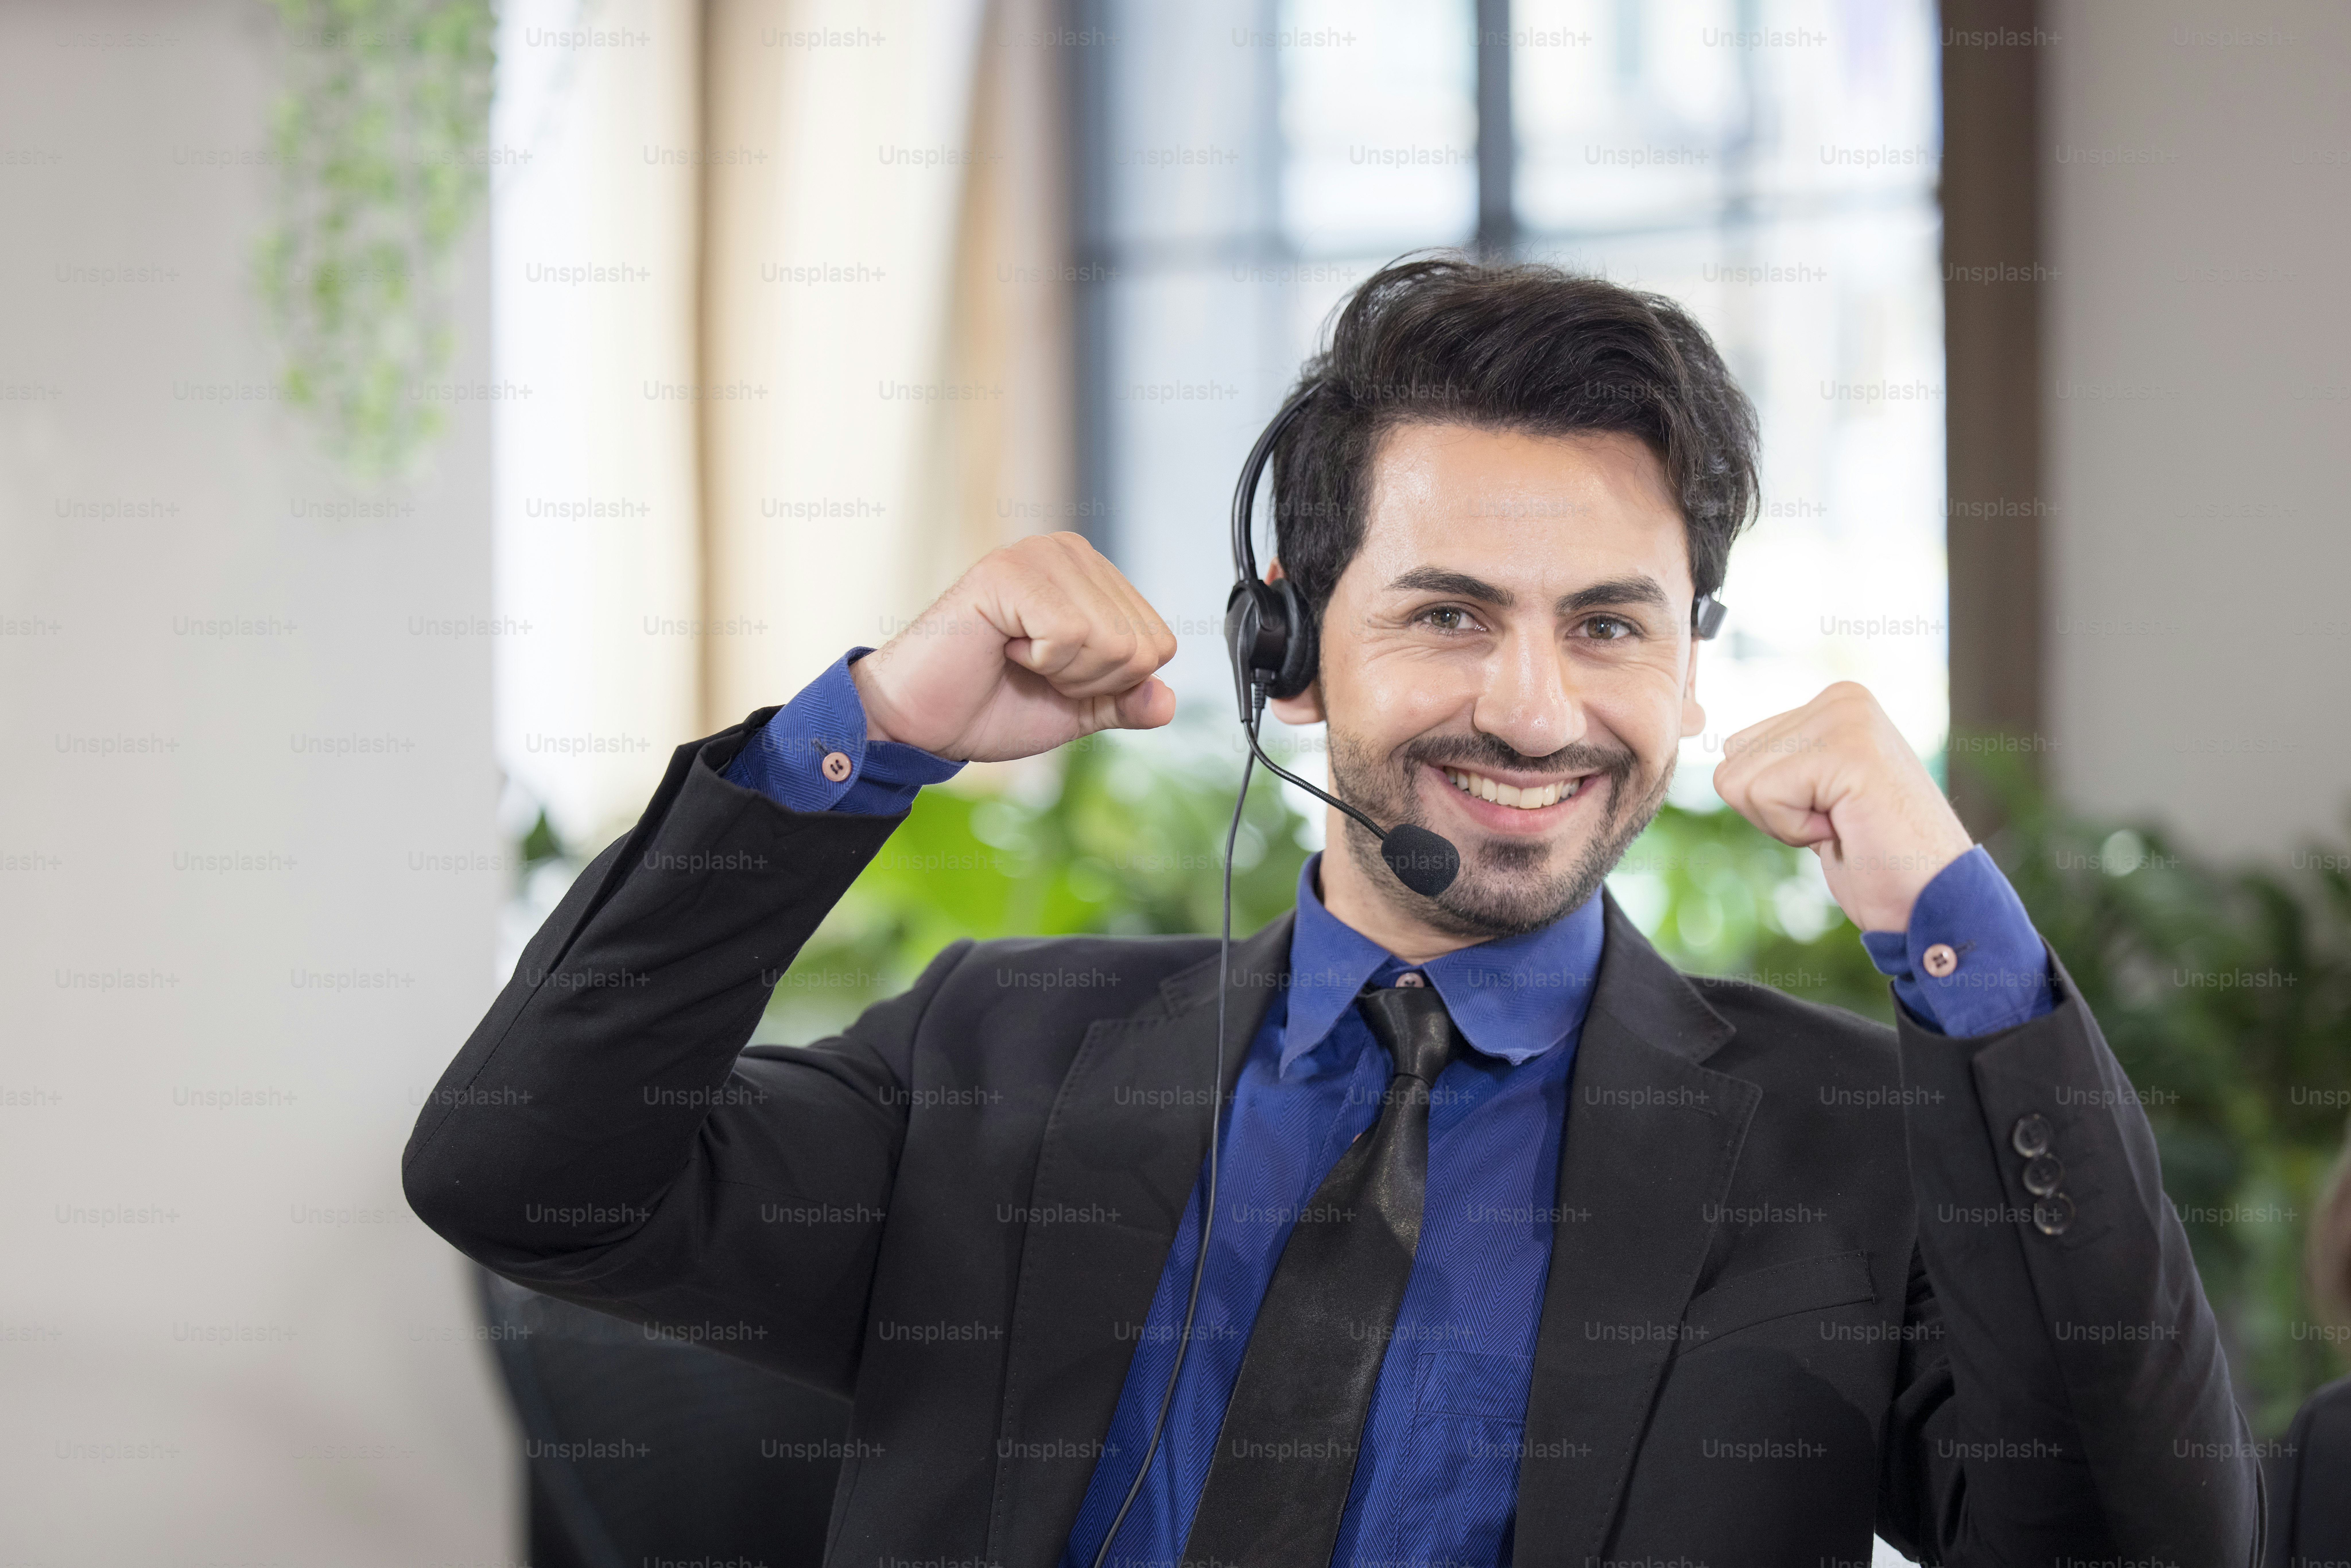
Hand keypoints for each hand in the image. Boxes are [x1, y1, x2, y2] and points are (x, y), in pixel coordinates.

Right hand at [849, 533, 1179, 761]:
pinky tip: (1004, 647)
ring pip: (1112, 641)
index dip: (1114, 683)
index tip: (1058, 676)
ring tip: (1017, 657)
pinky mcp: (1009, 571)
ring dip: (1064, 672)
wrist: (919, 721)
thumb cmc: (989, 705)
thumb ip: (1123, 701)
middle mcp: (1072, 554)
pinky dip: (1040, 660)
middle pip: (1142, 645)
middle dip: (1091, 681)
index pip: (1159, 644)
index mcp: (1094, 579)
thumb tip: (1168, 701)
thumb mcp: (1075, 710)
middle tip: (1034, 670)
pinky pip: (1071, 633)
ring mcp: (1040, 555)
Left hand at [1712, 682, 1973, 932]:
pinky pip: (1764, 795)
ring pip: (1740, 780)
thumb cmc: (1873, 855)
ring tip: (1843, 822)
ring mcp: (1846, 718)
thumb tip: (1722, 752)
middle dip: (1774, 811)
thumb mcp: (1814, 792)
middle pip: (1731, 763)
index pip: (1737, 749)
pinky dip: (1796, 830)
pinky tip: (1845, 827)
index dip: (1771, 801)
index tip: (1828, 812)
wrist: (1929, 898)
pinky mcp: (1847, 750)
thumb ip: (1780, 760)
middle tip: (1837, 822)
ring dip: (1785, 822)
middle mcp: (1841, 698)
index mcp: (1834, 702)